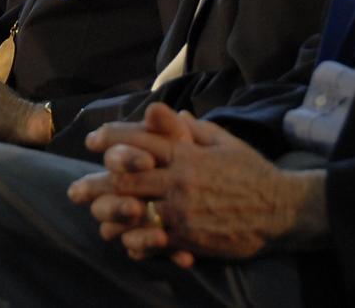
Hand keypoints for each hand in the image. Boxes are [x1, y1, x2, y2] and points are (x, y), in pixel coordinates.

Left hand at [68, 103, 326, 266]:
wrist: (280, 209)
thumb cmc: (252, 172)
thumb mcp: (224, 141)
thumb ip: (192, 128)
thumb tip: (168, 112)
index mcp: (187, 152)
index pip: (141, 140)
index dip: (112, 139)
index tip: (93, 141)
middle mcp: (179, 179)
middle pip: (126, 179)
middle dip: (97, 184)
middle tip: (74, 190)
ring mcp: (182, 210)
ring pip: (134, 211)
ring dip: (108, 215)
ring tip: (92, 217)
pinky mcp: (189, 237)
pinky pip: (152, 240)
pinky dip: (133, 240)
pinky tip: (120, 241)